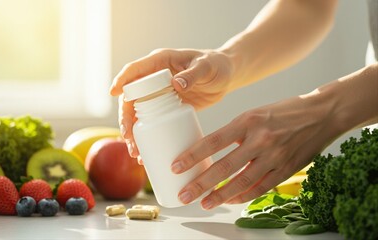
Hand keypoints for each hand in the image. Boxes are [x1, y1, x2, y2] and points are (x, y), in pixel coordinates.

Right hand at [110, 48, 234, 159]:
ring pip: (138, 115)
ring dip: (133, 134)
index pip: (134, 70)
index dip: (122, 80)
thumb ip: (193, 74)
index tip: (113, 92)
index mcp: (159, 63)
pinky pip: (151, 123)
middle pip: (131, 99)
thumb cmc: (216, 65)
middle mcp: (154, 79)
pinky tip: (146, 153)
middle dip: (126, 120)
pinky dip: (147, 137)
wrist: (226, 77)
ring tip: (136, 153)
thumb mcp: (206, 67)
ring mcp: (158, 95)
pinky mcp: (166, 108)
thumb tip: (175, 84)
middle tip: (129, 138)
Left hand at [171, 93, 341, 208]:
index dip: (192, 156)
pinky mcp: (286, 169)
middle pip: (224, 167)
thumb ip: (234, 132)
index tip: (176, 167)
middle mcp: (260, 139)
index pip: (213, 141)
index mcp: (248, 120)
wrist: (322, 114)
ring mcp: (274, 156)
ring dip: (220, 196)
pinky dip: (243, 196)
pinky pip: (261, 187)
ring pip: (242, 182)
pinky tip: (230, 200)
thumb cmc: (283, 112)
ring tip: (204, 203)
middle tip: (184, 194)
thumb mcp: (255, 114)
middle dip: (201, 184)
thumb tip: (210, 152)